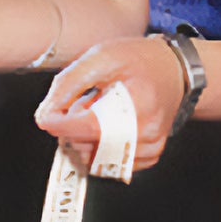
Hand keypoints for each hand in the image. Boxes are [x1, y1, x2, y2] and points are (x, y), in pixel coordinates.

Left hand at [32, 37, 187, 172]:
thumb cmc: (138, 60)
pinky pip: (108, 164)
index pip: (89, 127)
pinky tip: (108, 126)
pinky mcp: (149, 157)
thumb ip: (69, 84)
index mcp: (139, 104)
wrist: (174, 70)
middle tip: (84, 103)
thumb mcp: (101, 57)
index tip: (46, 117)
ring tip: (98, 112)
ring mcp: (150, 148)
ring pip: (95, 159)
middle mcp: (147, 132)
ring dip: (84, 139)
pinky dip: (98, 148)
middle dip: (74, 128)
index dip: (60, 124)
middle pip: (88, 146)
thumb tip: (45, 115)